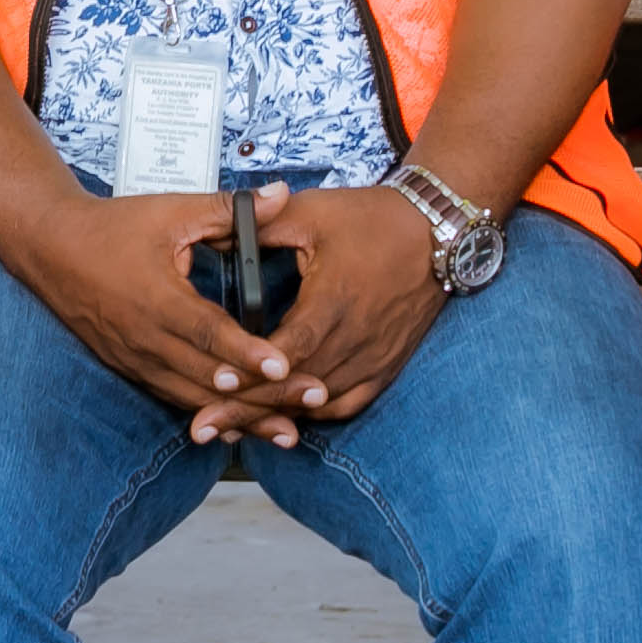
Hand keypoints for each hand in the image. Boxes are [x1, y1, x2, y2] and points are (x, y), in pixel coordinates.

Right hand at [1, 188, 297, 442]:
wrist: (52, 251)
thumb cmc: (113, 229)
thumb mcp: (171, 211)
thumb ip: (229, 210)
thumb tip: (280, 194)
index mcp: (156, 298)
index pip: (207, 332)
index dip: (246, 352)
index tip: (283, 365)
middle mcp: (146, 339)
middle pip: (209, 378)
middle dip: (262, 394)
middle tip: (310, 399)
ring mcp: (138, 360)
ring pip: (195, 400)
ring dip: (242, 416)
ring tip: (288, 429)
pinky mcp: (134, 371)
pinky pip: (178, 400)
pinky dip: (213, 415)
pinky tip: (245, 427)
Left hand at [212, 182, 446, 437]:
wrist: (436, 231)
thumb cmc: (374, 220)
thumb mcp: (312, 213)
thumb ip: (260, 228)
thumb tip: (211, 236)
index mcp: (334, 300)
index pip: (289, 350)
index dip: (253, 370)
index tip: (217, 384)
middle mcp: (356, 337)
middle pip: (296, 387)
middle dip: (248, 407)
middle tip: (205, 426)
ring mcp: (373, 357)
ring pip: (319, 403)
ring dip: (277, 416)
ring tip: (233, 429)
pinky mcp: (384, 366)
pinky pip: (346, 405)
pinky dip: (313, 414)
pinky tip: (284, 417)